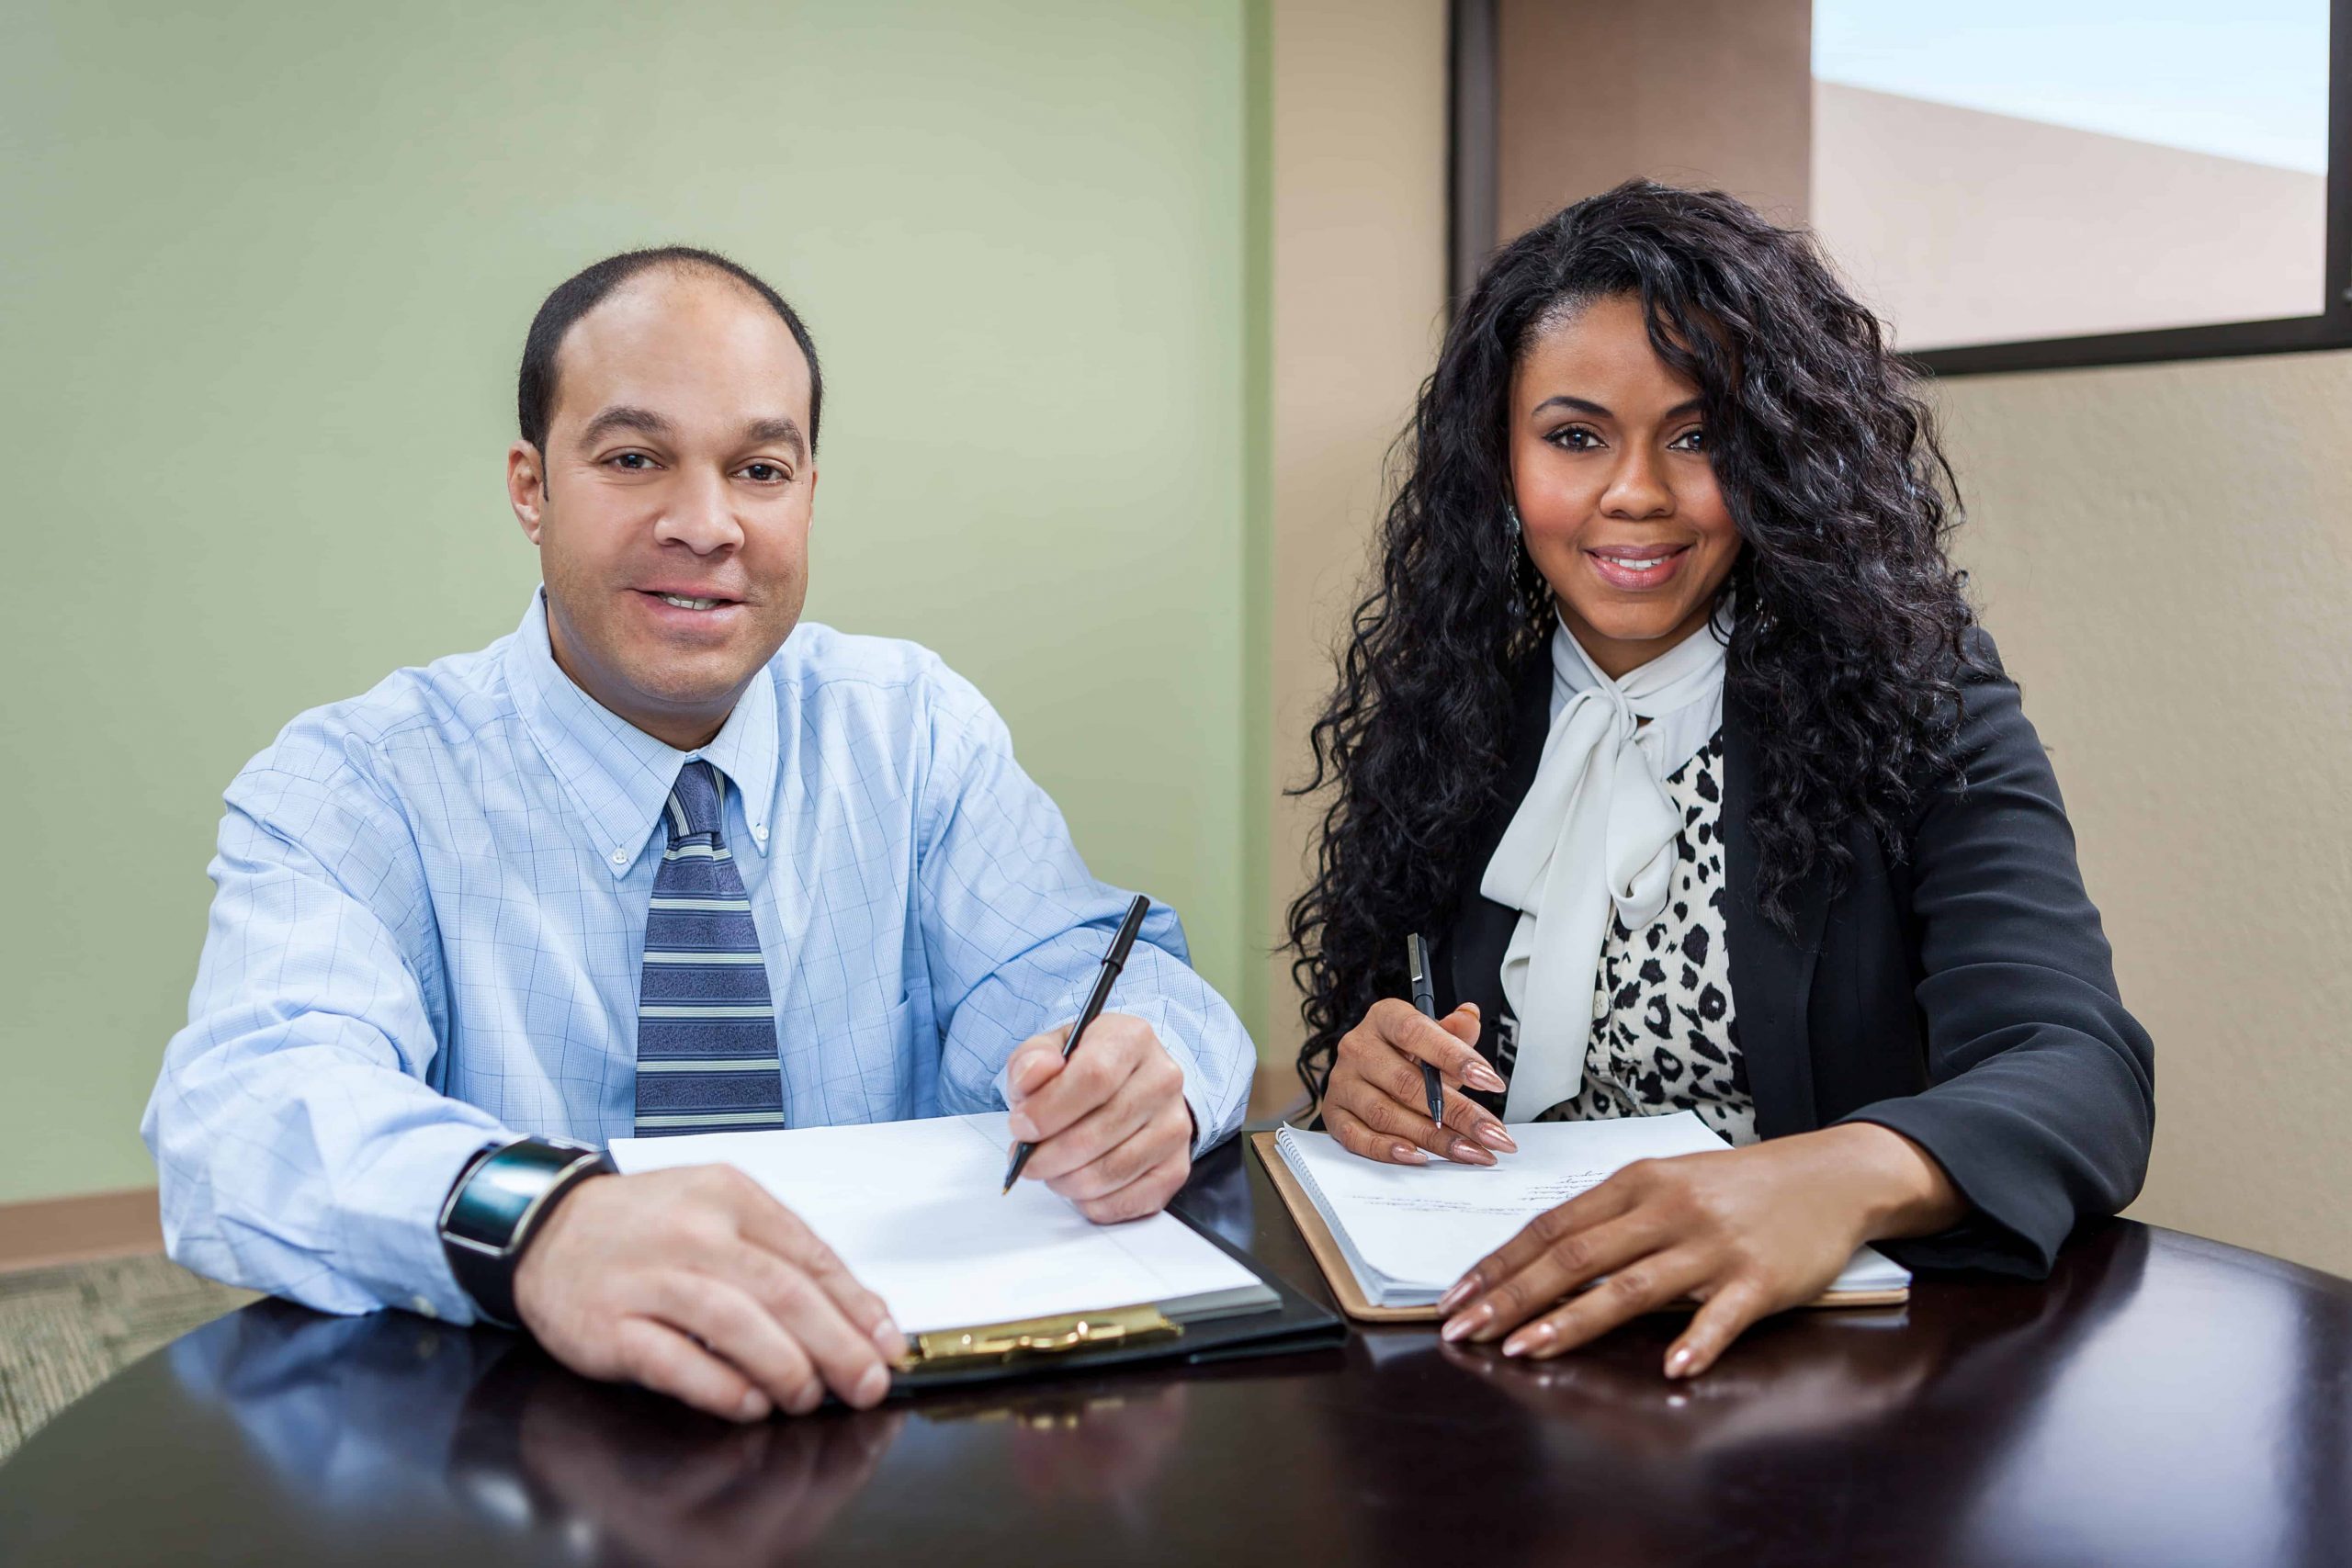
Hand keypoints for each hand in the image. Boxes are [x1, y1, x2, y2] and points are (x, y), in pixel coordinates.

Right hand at [513, 1165, 906, 1421]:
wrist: (544, 1227)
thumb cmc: (643, 1225)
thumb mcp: (716, 1209)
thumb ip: (779, 1253)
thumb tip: (853, 1313)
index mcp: (729, 1195)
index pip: (810, 1254)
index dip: (856, 1306)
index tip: (887, 1345)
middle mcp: (692, 1231)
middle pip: (781, 1290)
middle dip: (837, 1343)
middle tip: (866, 1383)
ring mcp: (647, 1278)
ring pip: (733, 1321)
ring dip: (784, 1366)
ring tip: (808, 1396)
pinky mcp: (609, 1324)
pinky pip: (673, 1360)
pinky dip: (719, 1385)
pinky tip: (749, 1402)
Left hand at [1003, 1012, 1192, 1221]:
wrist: (1128, 1086)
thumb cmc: (1084, 1068)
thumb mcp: (1051, 1050)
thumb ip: (1032, 1060)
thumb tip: (1034, 1074)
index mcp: (1133, 1039)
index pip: (1094, 1077)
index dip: (1049, 1109)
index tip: (1020, 1126)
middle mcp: (1164, 1080)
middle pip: (1100, 1131)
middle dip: (1049, 1155)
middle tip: (1025, 1158)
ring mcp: (1176, 1126)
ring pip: (1112, 1171)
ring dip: (1066, 1181)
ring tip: (1049, 1169)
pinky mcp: (1176, 1168)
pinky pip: (1128, 1201)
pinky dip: (1090, 1203)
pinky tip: (1076, 1184)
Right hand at [1322, 997, 1516, 1165]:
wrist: (1366, 1072)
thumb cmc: (1403, 1054)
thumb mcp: (1432, 1039)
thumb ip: (1454, 1032)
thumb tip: (1470, 1017)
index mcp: (1384, 1019)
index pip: (1416, 1033)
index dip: (1455, 1057)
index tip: (1491, 1081)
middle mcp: (1358, 1048)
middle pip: (1408, 1083)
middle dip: (1458, 1113)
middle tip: (1493, 1134)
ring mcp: (1343, 1083)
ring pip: (1387, 1115)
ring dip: (1434, 1139)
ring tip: (1471, 1152)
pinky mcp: (1334, 1115)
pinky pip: (1359, 1138)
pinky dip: (1389, 1150)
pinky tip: (1419, 1157)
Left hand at [1436, 1123, 1960, 1377]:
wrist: (1828, 1176)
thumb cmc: (1736, 1187)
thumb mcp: (1667, 1183)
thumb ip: (1611, 1219)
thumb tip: (1540, 1261)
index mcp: (1635, 1183)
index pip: (1551, 1226)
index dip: (1499, 1263)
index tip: (1456, 1296)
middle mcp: (1666, 1209)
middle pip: (1575, 1256)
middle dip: (1513, 1296)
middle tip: (1466, 1331)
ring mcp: (1712, 1245)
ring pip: (1631, 1285)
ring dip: (1574, 1320)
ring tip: (1525, 1349)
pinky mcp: (1761, 1279)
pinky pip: (1723, 1314)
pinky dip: (1697, 1342)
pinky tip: (1672, 1370)